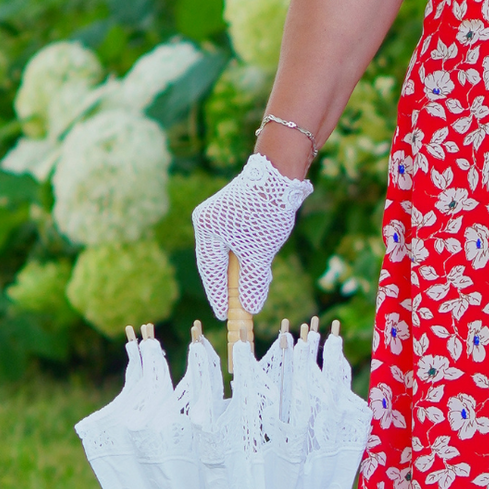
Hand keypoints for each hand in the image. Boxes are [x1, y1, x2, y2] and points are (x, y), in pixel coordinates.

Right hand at [191, 154, 312, 318]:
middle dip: (231, 286)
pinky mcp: (236, 213)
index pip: (210, 269)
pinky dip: (249, 257)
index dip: (218, 295)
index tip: (224, 314)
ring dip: (243, 272)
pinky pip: (239, 242)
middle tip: (237, 310)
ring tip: (253, 293)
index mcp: (206, 227)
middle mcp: (208, 220)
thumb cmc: (266, 211)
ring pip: (230, 253)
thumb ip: (253, 281)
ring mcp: (221, 215)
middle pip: (218, 262)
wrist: (282, 174)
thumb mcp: (260, 253)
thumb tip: (251, 307)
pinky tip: (261, 270)